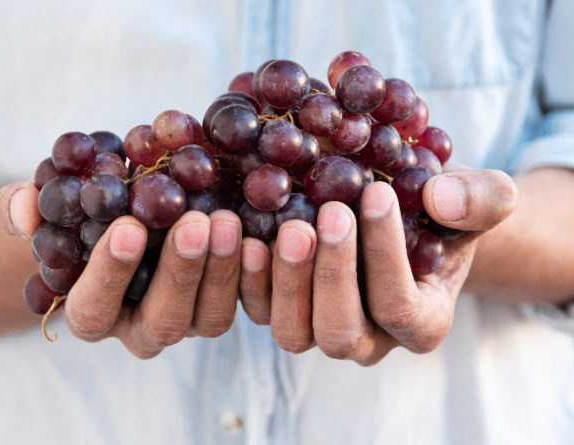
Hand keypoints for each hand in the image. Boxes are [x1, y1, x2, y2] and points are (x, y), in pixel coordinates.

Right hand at [0, 182, 241, 357]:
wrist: (115, 221)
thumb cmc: (72, 220)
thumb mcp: (41, 208)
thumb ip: (20, 208)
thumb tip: (22, 210)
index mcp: (92, 312)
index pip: (94, 310)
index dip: (110, 276)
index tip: (128, 228)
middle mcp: (140, 327)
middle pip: (162, 322)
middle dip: (180, 274)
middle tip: (195, 222)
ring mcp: (186, 318)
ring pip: (209, 319)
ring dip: (222, 273)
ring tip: (228, 220)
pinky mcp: (221, 300)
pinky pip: (245, 301)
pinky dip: (254, 273)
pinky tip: (262, 231)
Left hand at [238, 165, 516, 364]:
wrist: (402, 211)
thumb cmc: (440, 210)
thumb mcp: (480, 196)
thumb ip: (481, 199)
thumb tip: (442, 200)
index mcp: (421, 323)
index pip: (400, 307)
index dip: (386, 256)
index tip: (375, 193)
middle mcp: (369, 339)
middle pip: (341, 333)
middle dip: (333, 275)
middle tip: (329, 213)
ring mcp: (320, 328)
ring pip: (294, 332)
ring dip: (287, 282)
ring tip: (289, 226)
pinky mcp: (282, 309)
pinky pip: (258, 310)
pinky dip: (249, 279)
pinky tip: (247, 234)